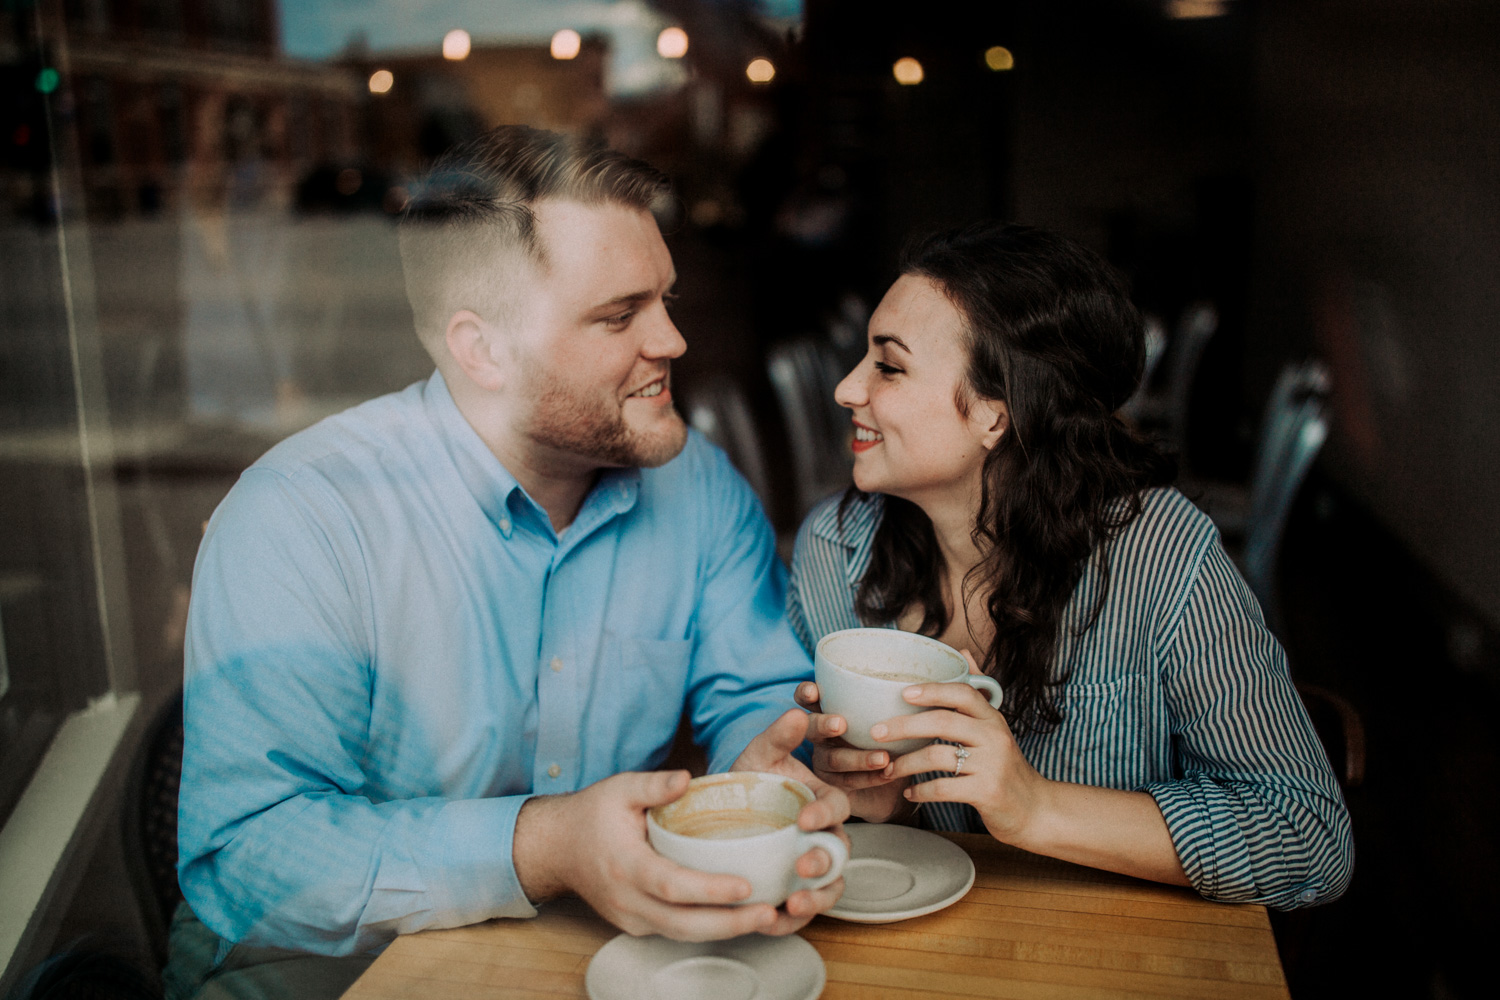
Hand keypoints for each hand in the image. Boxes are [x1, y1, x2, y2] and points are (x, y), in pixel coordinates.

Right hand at [514, 771, 783, 940]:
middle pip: (683, 924)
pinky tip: (737, 916)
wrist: (555, 847)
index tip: (744, 887)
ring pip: (681, 934)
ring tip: (765, 918)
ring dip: (724, 930)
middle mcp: (627, 899)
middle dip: (729, 924)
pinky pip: (675, 931)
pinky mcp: (636, 924)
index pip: (671, 885)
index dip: (709, 890)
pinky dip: (707, 927)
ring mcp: (630, 917)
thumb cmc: (591, 815)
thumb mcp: (619, 788)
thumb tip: (688, 779)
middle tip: (769, 913)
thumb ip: (654, 784)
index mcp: (625, 864)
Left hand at [730, 708, 851, 930]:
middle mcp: (823, 837)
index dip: (824, 813)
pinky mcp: (793, 893)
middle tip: (802, 865)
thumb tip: (795, 713)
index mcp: (822, 802)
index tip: (804, 818)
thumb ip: (779, 736)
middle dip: (823, 862)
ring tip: (794, 903)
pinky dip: (788, 921)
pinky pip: (800, 914)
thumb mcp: (761, 754)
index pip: (836, 807)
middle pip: (838, 854)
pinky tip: (769, 920)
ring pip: (829, 889)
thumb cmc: (751, 780)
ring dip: (816, 899)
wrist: (722, 811)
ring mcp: (809, 867)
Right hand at [793, 681, 912, 823]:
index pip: (808, 697)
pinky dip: (870, 777)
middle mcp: (820, 735)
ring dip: (858, 758)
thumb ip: (889, 699)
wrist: (894, 781)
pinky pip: (849, 782)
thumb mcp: (890, 715)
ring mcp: (824, 761)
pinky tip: (889, 773)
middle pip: (811, 727)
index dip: (806, 693)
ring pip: (834, 759)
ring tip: (883, 758)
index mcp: (828, 710)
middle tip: (840, 724)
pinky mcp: (834, 786)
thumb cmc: (890, 737)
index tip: (814, 690)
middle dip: (823, 723)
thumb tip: (914, 680)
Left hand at [878, 678, 1050, 843]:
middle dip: (904, 726)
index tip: (903, 693)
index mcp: (993, 718)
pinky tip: (910, 792)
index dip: (931, 690)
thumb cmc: (1006, 765)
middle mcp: (994, 737)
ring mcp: (992, 765)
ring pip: (938, 756)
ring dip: (906, 763)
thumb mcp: (996, 726)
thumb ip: (977, 692)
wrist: (1035, 809)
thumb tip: (962, 652)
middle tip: (877, 732)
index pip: (962, 693)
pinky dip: (921, 790)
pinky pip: (944, 788)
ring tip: (888, 769)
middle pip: (942, 722)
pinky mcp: (987, 793)